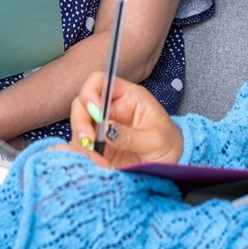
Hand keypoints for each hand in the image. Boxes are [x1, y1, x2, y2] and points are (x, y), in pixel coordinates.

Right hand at [67, 72, 183, 168]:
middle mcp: (110, 109)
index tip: (94, 110)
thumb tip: (105, 129)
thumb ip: (130, 135)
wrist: (170, 166)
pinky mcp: (96, 148)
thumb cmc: (168, 144)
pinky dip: (82, 155)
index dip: (91, 91)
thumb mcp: (156, 139)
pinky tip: (96, 164)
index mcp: (127, 97)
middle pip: (82, 103)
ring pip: (77, 126)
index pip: (100, 82)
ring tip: (97, 157)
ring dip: (81, 140)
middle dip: (81, 120)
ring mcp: (100, 128)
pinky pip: (79, 147)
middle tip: (89, 140)